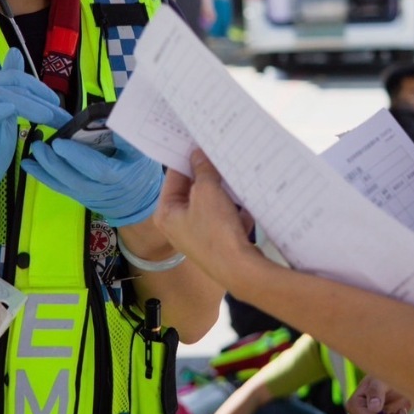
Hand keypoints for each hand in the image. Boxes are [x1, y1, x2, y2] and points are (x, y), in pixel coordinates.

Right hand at [0, 49, 68, 235]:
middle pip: (7, 82)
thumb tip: (24, 67)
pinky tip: (11, 111)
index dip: (37, 85)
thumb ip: (18, 100)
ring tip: (46, 116)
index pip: (13, 77)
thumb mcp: (9, 124)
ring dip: (25, 103)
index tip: (57, 102)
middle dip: (37, 96)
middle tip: (58, 112)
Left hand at [23, 133, 163, 226]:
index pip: (102, 166)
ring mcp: (92, 194)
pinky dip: (43, 176)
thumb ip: (127, 134)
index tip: (64, 141)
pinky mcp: (80, 197)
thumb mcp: (142, 149)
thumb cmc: (140, 167)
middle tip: (45, 144)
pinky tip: (28, 164)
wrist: (139, 201)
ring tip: (35, 150)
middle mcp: (107, 186)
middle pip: (81, 176)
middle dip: (60, 160)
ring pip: (68, 183)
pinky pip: (60, 188)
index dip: (81, 156)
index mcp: (123, 172)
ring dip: (48, 167)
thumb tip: (113, 109)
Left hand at [154, 152, 255, 285]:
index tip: (199, 142)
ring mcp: (198, 235)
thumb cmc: (216, 232)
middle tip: (220, 154)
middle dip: (209, 174)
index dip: (187, 157)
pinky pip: (225, 217)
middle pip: (193, 189)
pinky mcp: (218, 242)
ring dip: (224, 191)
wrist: (241, 271)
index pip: (174, 176)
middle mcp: (178, 225)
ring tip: (235, 173)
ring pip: (212, 202)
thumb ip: (203, 170)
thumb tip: (198, 154)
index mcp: (166, 213)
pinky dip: (235, 209)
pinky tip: (247, 202)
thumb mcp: (208, 192)